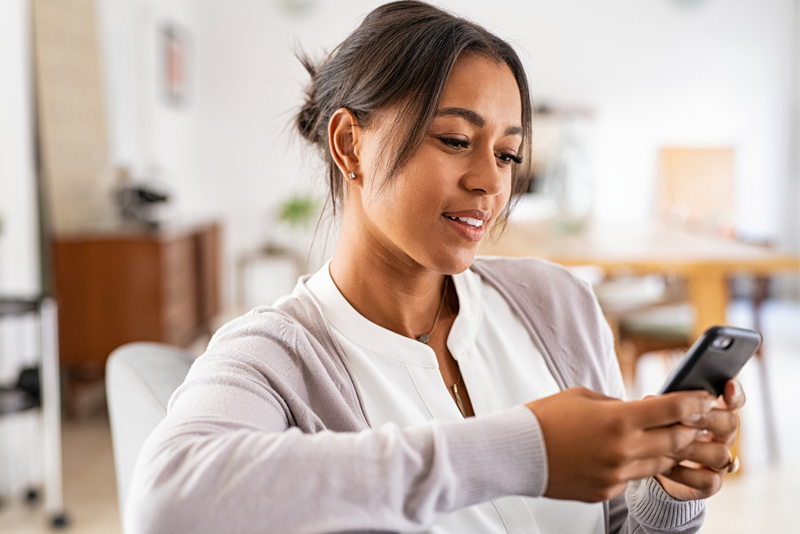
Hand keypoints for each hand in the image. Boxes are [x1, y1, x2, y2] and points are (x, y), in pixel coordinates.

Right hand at [526, 387, 714, 502]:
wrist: (518, 452)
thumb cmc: (546, 418)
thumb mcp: (584, 397)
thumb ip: (617, 404)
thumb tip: (637, 410)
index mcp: (619, 419)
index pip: (672, 409)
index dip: (694, 402)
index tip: (704, 399)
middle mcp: (624, 449)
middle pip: (675, 440)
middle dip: (690, 428)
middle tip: (696, 420)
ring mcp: (617, 474)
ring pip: (659, 463)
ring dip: (667, 449)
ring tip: (665, 437)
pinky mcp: (607, 491)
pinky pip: (633, 478)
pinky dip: (636, 465)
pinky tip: (624, 455)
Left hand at [656, 379, 745, 500]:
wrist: (650, 466)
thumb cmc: (657, 431)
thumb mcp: (659, 414)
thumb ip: (663, 406)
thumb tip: (652, 401)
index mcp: (713, 413)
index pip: (733, 400)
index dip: (734, 393)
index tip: (728, 385)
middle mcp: (722, 436)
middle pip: (730, 423)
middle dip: (706, 418)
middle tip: (683, 417)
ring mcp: (719, 461)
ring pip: (720, 454)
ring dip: (692, 448)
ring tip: (666, 446)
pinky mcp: (710, 484)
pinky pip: (707, 480)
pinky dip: (685, 473)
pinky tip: (665, 467)